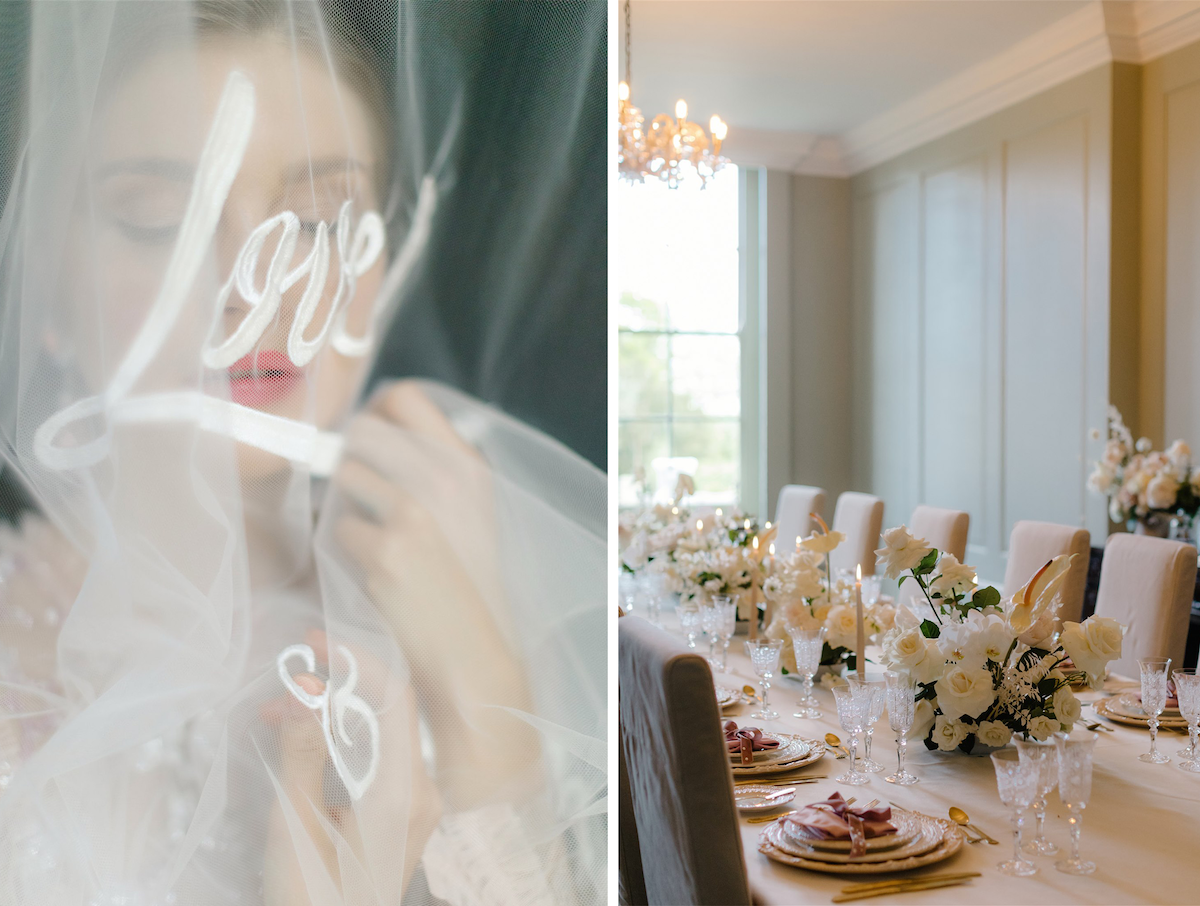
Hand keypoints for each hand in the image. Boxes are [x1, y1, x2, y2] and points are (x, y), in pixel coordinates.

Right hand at [261, 629, 441, 904]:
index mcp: (402, 793)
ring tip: (276, 712)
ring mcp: (416, 804)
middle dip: (335, 687)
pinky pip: (377, 758)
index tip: (313, 644)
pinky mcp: (403, 813)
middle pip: (387, 711)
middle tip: (285, 681)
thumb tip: (305, 688)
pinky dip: (341, 741)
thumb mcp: (297, 824)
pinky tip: (298, 738)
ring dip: (331, 714)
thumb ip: (304, 751)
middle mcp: (421, 792)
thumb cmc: (311, 898)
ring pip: (378, 733)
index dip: (356, 661)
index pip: (394, 699)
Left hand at [331, 381, 537, 808]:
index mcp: (469, 465)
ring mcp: (415, 512)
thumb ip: (436, 468)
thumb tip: (375, 431)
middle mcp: (445, 479)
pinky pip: (339, 525)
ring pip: (345, 474)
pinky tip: (373, 566)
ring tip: (372, 531)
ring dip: (346, 500)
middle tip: (358, 486)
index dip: (375, 411)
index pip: (404, 396)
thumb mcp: (472, 511)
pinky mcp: (385, 550)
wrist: (472, 650)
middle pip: (364, 429)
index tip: (371, 438)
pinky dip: (347, 545)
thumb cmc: (467, 582)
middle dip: (352, 455)